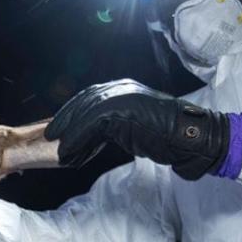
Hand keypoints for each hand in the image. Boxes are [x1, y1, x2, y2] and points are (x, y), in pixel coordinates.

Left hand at [44, 79, 241, 179]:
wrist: (190, 136)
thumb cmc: (168, 135)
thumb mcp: (136, 126)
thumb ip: (117, 125)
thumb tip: (100, 135)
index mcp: (124, 89)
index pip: (90, 97)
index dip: (73, 112)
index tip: (61, 128)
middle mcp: (121, 88)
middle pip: (83, 102)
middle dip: (65, 120)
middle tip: (51, 136)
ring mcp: (122, 97)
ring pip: (85, 113)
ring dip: (69, 132)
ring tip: (58, 150)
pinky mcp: (123, 110)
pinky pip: (91, 125)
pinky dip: (78, 140)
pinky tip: (69, 153)